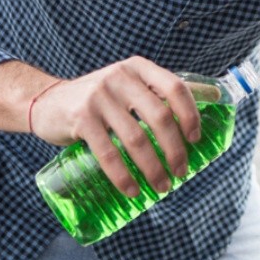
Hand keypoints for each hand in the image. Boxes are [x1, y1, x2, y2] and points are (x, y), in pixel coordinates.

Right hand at [28, 56, 199, 197]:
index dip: (190, 115)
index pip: (175, 88)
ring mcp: (99, 97)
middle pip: (160, 117)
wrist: (46, 101)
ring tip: (162, 186)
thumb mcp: (127, 85)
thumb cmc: (98, 99)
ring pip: (136, 138)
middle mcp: (120, 77)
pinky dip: (122, 176)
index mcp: (138, 68)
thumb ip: (157, 92)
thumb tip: (212, 99)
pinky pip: (107, 153)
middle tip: (181, 172)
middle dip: (175, 149)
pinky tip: (132, 190)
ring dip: (152, 168)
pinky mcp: (81, 119)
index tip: (196, 139)